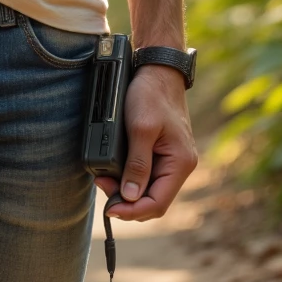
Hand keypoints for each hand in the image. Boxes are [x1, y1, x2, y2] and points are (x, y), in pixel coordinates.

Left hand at [94, 63, 196, 221]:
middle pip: (153, 199)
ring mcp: (171, 159)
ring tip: (103, 179)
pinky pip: (147, 174)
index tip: (109, 208)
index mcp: (180, 163)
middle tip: (101, 186)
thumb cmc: (151, 95)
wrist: (157, 70)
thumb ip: (137, 164)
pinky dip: (129, 176)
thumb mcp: (141, 128)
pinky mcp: (161, 151)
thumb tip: (130, 197)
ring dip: (126, 189)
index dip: (133, 211)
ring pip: (148, 188)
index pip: (158, 203)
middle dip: (126, 200)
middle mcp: (179, 165)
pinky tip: (114, 171)